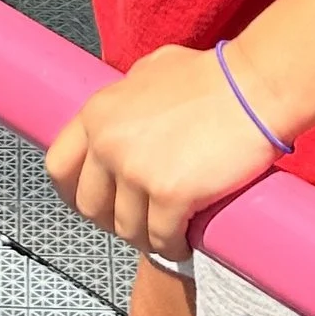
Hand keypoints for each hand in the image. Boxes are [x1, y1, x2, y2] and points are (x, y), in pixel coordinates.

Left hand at [46, 40, 278, 259]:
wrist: (255, 86)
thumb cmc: (213, 75)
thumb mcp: (151, 69)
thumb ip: (127, 95)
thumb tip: (124, 113)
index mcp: (98, 113)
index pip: (59, 166)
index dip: (74, 191)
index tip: (94, 201)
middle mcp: (109, 143)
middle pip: (90, 206)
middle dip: (113, 218)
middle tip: (137, 219)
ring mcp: (137, 171)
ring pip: (126, 228)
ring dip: (146, 236)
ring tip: (166, 233)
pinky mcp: (170, 194)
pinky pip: (161, 238)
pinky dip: (172, 246)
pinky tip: (184, 241)